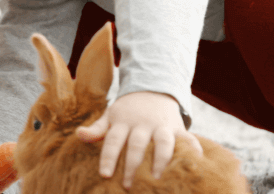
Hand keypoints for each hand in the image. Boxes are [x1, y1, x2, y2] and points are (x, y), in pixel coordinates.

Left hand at [76, 91, 202, 188]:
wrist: (153, 89)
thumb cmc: (126, 110)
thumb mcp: (110, 116)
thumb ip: (96, 129)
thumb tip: (79, 135)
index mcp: (122, 121)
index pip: (113, 140)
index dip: (108, 157)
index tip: (105, 175)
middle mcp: (142, 123)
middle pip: (137, 145)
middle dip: (132, 165)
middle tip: (128, 185)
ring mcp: (161, 125)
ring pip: (162, 142)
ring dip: (160, 160)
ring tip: (156, 178)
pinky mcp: (178, 127)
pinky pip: (188, 138)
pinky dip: (193, 149)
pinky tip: (195, 162)